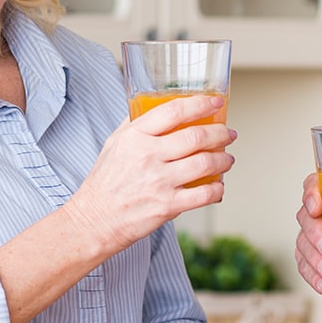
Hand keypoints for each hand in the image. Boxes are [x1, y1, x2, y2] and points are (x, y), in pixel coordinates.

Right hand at [66, 94, 235, 254]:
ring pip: (205, 163)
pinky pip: (204, 194)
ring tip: (227, 158)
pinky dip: (218, 189)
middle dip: (220, 133)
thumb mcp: (114, 144)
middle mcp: (148, 156)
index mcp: (135, 137)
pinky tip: (219, 186)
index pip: (173, 111)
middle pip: (196, 137)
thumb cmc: (104, 182)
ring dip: (224, 160)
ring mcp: (159, 182)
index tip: (216, 101)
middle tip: (228, 133)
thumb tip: (154, 105)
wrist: (94, 221)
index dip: (200, 104)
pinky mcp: (167, 206)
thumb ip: (134, 124)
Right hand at [294, 173, 321, 297]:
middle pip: (305, 218)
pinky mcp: (313, 261)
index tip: (318, 207)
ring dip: (313, 260)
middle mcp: (320, 215)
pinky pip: (305, 268)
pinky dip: (313, 278)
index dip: (310, 195)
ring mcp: (313, 239)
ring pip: (303, 245)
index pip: (312, 186)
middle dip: (315, 235)